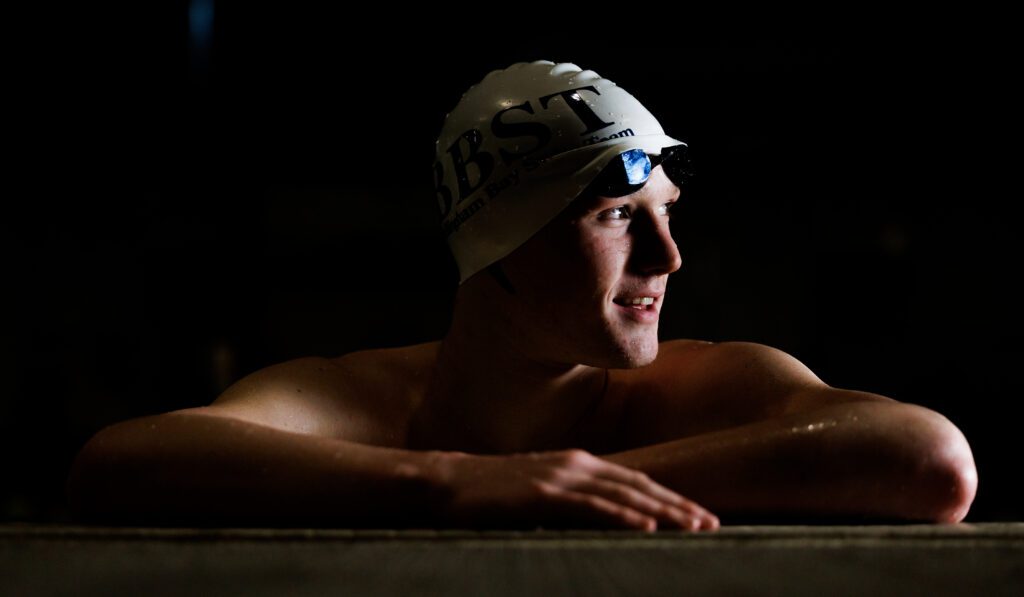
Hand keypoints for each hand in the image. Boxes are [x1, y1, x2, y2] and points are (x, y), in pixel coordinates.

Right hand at [433, 448, 718, 531]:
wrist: (448, 481)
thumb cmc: (494, 491)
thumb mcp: (543, 488)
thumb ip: (575, 496)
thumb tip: (605, 515)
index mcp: (579, 462)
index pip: (636, 480)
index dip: (670, 496)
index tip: (699, 514)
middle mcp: (577, 464)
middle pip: (639, 484)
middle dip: (678, 504)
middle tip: (711, 523)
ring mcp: (560, 477)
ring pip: (623, 494)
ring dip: (662, 511)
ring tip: (692, 527)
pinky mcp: (543, 494)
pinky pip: (591, 506)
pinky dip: (622, 515)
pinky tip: (645, 526)